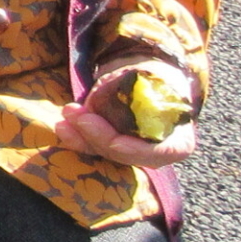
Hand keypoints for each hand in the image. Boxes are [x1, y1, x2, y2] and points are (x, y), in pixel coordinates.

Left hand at [49, 57, 196, 169]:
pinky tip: (62, 126)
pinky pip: (93, 149)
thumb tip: (116, 89)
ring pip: (104, 153)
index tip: (110, 138)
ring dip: (81, 135)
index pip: (156, 153)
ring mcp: (132, 155)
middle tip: (75, 113)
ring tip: (66, 114)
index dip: (130, 148)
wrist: (156, 86)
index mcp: (177, 144)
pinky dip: (77, 138)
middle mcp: (155, 157)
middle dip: (96, 135)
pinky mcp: (112, 150)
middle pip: (123, 154)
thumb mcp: (161, 86)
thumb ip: (143, 91)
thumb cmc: (162, 84)